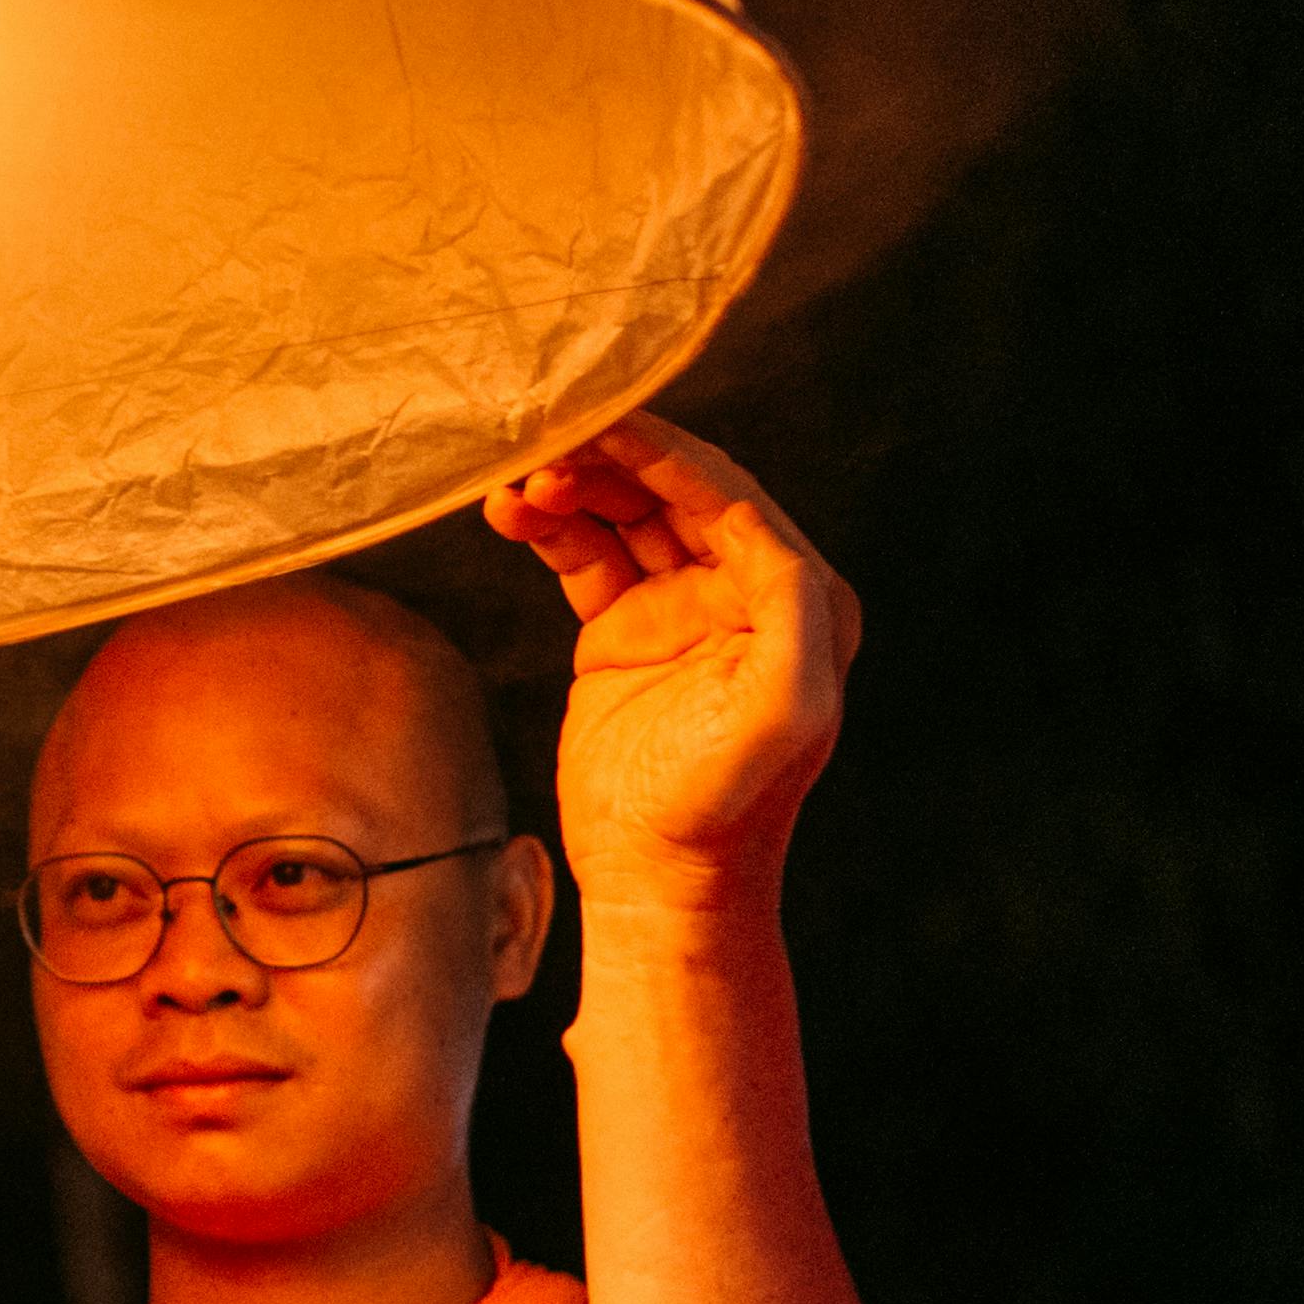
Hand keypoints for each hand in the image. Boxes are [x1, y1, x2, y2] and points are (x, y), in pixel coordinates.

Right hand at [489, 413, 860, 915]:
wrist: (657, 881)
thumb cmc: (726, 807)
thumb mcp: (783, 710)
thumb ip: (789, 610)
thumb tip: (753, 521)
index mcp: (796, 597)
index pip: (727, 495)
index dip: (665, 452)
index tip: (602, 423)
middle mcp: (743, 589)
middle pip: (671, 488)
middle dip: (608, 456)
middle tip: (545, 440)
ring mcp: (679, 605)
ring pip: (622, 511)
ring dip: (570, 484)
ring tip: (516, 486)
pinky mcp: (623, 629)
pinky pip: (583, 551)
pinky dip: (545, 525)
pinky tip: (507, 514)